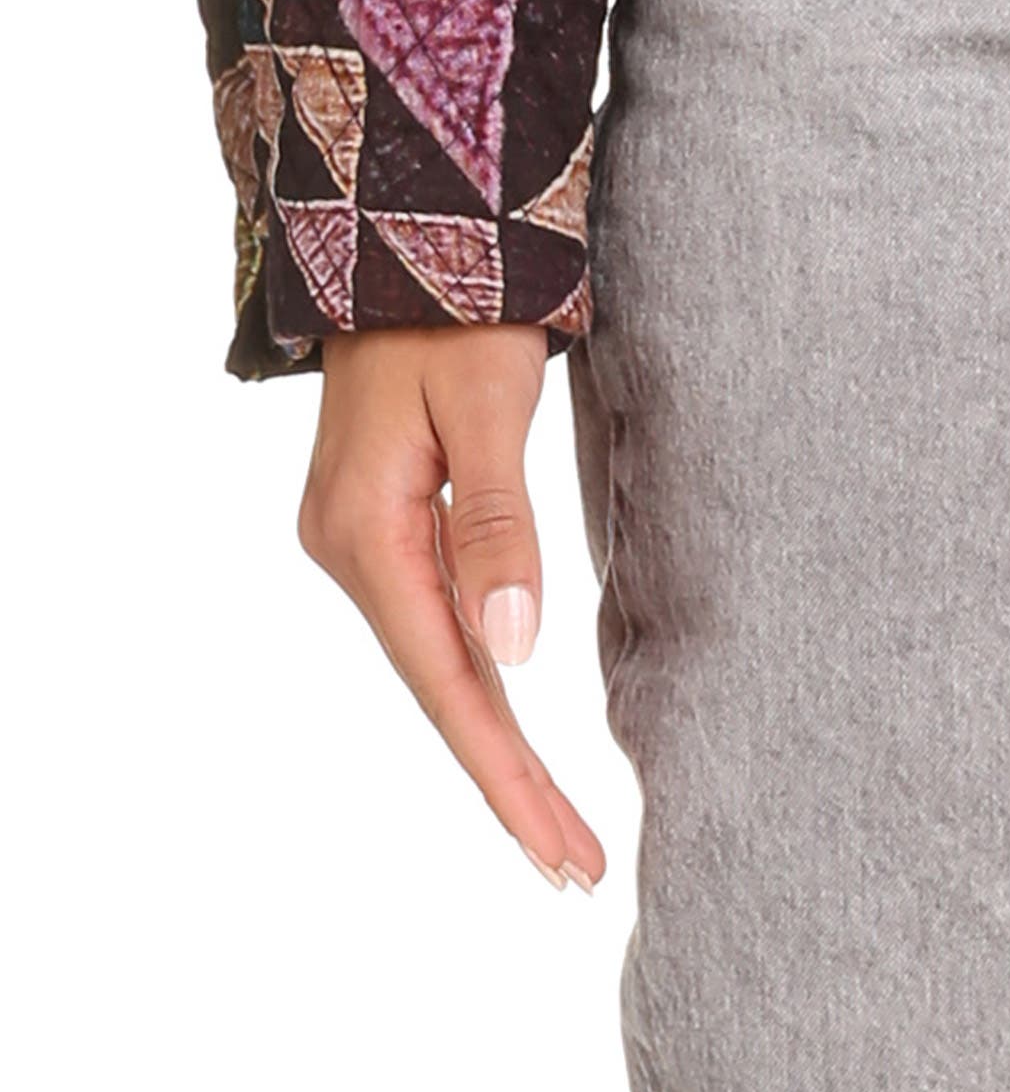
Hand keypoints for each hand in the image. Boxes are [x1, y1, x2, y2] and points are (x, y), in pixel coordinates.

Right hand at [298, 322, 604, 890]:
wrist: (407, 224)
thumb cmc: (461, 300)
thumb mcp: (490, 401)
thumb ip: (498, 522)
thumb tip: (513, 651)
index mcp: (368, 534)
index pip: (450, 686)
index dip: (509, 777)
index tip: (563, 852)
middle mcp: (349, 547)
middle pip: (441, 687)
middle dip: (510, 779)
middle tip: (578, 867)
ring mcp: (359, 532)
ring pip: (438, 656)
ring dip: (497, 735)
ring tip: (557, 820)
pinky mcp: (382, 513)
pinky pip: (433, 613)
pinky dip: (478, 673)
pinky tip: (510, 719)